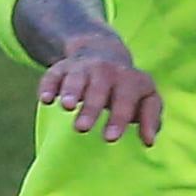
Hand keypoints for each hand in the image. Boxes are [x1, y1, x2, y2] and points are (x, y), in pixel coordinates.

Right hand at [37, 36, 161, 145]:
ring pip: (77, 79)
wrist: (102, 53)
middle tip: (83, 128)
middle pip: (100, 89)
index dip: (119, 118)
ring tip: (67, 107)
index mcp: (130, 80)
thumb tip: (149, 142)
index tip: (110, 138)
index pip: (126, 99)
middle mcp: (107, 71)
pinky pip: (53, 75)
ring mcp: (83, 68)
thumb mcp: (146, 98)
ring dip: (71, 92)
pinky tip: (45, 99)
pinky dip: (49, 86)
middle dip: (91, 108)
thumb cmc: (127, 89)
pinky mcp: (62, 69)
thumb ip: (150, 119)